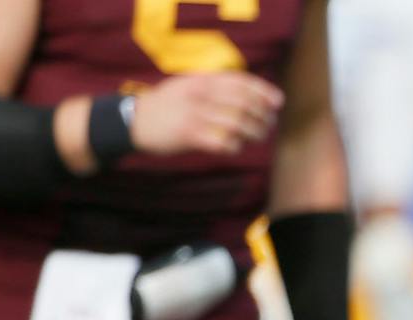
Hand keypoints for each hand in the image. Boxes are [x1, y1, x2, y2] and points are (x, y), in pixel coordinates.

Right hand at [129, 72, 283, 157]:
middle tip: (268, 124)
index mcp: (202, 80)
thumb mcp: (188, 85)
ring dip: (253, 132)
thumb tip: (245, 94)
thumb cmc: (165, 105)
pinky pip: (223, 142)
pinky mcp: (190, 135)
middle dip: (262, 115)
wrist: (134, 120)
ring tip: (258, 137)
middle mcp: (201, 94)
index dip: (263, 91)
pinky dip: (234, 145)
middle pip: (244, 103)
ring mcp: (196, 115)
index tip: (278, 102)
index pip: (240, 82)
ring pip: (237, 123)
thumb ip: (212, 86)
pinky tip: (236, 146)